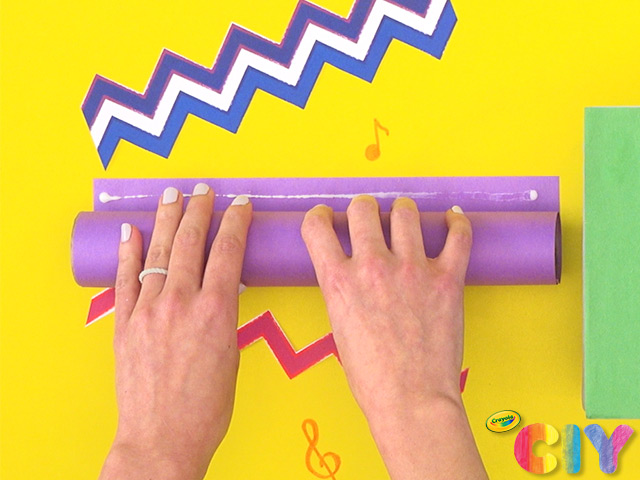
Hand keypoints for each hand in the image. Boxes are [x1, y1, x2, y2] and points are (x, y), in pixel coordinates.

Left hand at [99, 185, 251, 479]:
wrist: (163, 440)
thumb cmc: (205, 409)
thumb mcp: (231, 355)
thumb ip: (225, 317)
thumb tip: (222, 293)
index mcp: (216, 311)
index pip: (228, 250)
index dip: (235, 221)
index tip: (240, 204)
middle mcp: (182, 303)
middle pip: (191, 241)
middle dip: (199, 209)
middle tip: (203, 189)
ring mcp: (149, 311)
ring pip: (159, 252)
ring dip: (167, 219)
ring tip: (171, 194)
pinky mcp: (126, 324)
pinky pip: (125, 279)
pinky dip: (128, 253)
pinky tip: (132, 231)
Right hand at [301, 196, 486, 479]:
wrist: (410, 399)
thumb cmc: (372, 375)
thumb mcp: (339, 326)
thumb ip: (342, 288)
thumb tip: (351, 267)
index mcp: (339, 280)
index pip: (317, 226)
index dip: (320, 216)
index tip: (328, 217)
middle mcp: (373, 266)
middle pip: (363, 208)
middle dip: (362, 209)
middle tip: (368, 219)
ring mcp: (413, 269)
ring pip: (406, 211)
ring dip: (401, 211)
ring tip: (403, 219)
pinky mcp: (447, 278)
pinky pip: (457, 235)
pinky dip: (455, 222)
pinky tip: (451, 218)